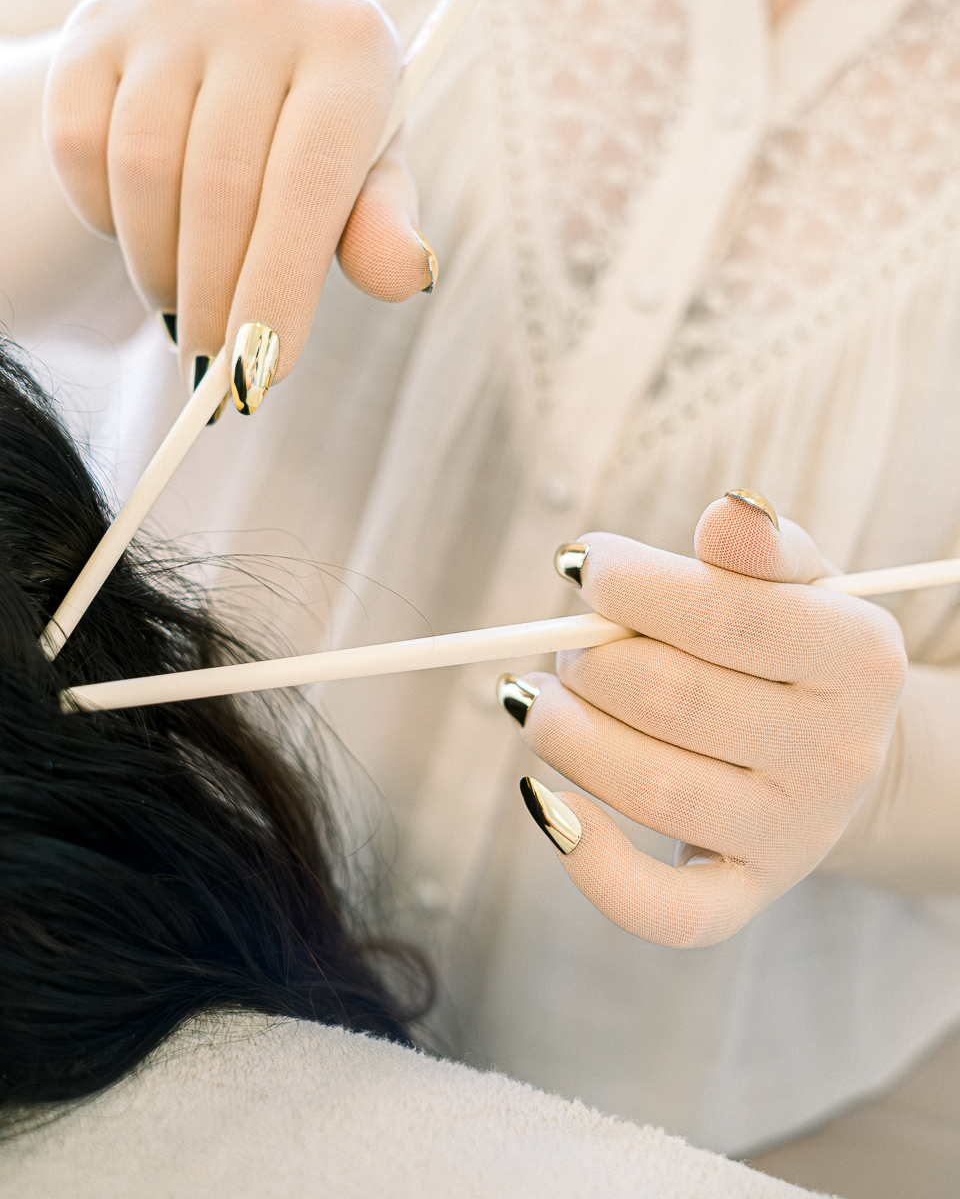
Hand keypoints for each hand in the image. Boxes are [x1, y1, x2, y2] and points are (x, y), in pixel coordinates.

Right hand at [42, 0, 429, 387]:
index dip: (278, 287)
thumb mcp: (365, 181)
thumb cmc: (317, 141)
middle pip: (220, 188)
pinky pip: (83, 148)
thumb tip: (409, 273)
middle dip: (216, 301)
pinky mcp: (100, 25)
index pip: (308, 182)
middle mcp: (265, 2)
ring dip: (159, 269)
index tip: (262, 374)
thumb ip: (382, 227)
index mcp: (351, 40)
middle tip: (219, 371)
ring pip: (143, 173)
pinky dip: (105, 217)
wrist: (230, 64)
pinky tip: (143, 233)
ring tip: (184, 307)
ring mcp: (174, 4)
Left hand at [508, 494, 906, 946]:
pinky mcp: (750, 890)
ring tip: (533, 699)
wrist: (834, 746)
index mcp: (860, 655)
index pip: (726, 614)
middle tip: (564, 645)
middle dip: (590, 660)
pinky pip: (671, 910)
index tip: (580, 563)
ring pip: (654, 788)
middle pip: (675, 699)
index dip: (630, 584)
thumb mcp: (798, 580)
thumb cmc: (790, 644)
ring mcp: (795, 832)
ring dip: (566, 735)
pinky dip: (596, 867)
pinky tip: (546, 805)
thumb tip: (725, 511)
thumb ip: (759, 547)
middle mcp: (837, 751)